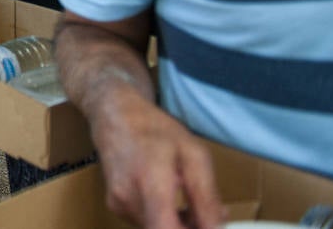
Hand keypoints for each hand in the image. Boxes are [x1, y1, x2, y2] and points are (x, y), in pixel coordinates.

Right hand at [90, 89, 224, 228]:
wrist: (115, 116)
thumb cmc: (156, 129)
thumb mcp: (194, 155)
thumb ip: (206, 196)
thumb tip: (217, 228)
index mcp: (150, 183)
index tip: (206, 226)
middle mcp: (128, 200)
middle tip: (205, 214)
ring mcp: (119, 205)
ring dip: (177, 225)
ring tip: (189, 202)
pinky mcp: (115, 206)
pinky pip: (146, 223)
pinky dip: (163, 219)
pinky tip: (170, 199)